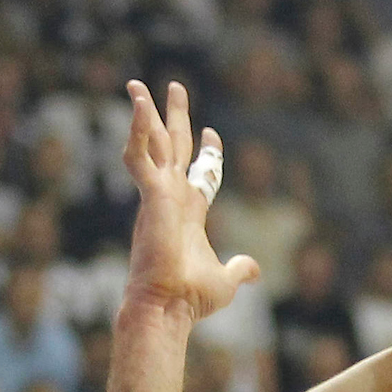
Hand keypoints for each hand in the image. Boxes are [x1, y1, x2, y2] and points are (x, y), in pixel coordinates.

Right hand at [120, 81, 259, 323]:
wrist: (168, 306)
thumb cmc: (190, 297)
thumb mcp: (225, 280)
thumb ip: (239, 269)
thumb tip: (253, 269)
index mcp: (187, 213)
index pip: (198, 173)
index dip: (207, 152)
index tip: (212, 133)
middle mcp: (170, 199)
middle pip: (174, 147)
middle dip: (175, 117)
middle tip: (176, 86)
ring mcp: (158, 195)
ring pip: (152, 144)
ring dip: (146, 114)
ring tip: (138, 85)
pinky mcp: (150, 196)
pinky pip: (139, 156)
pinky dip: (138, 131)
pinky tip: (140, 106)